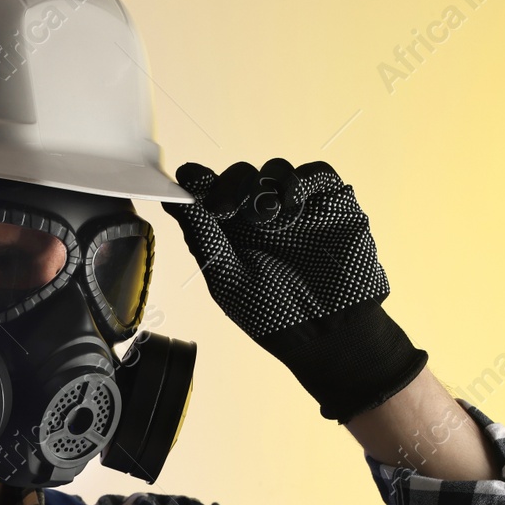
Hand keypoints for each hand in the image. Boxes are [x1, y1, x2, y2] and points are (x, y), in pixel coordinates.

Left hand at [163, 158, 426, 422]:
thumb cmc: (273, 315)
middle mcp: (262, 217)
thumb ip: (203, 236)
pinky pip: (318, 174)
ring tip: (271, 216)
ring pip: (277, 170)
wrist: (328, 334)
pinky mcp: (333, 205)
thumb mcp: (227, 278)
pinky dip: (305, 180)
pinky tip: (295, 204)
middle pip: (242, 176)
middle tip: (231, 208)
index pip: (212, 193)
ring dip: (268, 184)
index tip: (191, 177)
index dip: (200, 180)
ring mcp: (297, 209)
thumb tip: (171, 200)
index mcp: (232, 234)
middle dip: (233, 184)